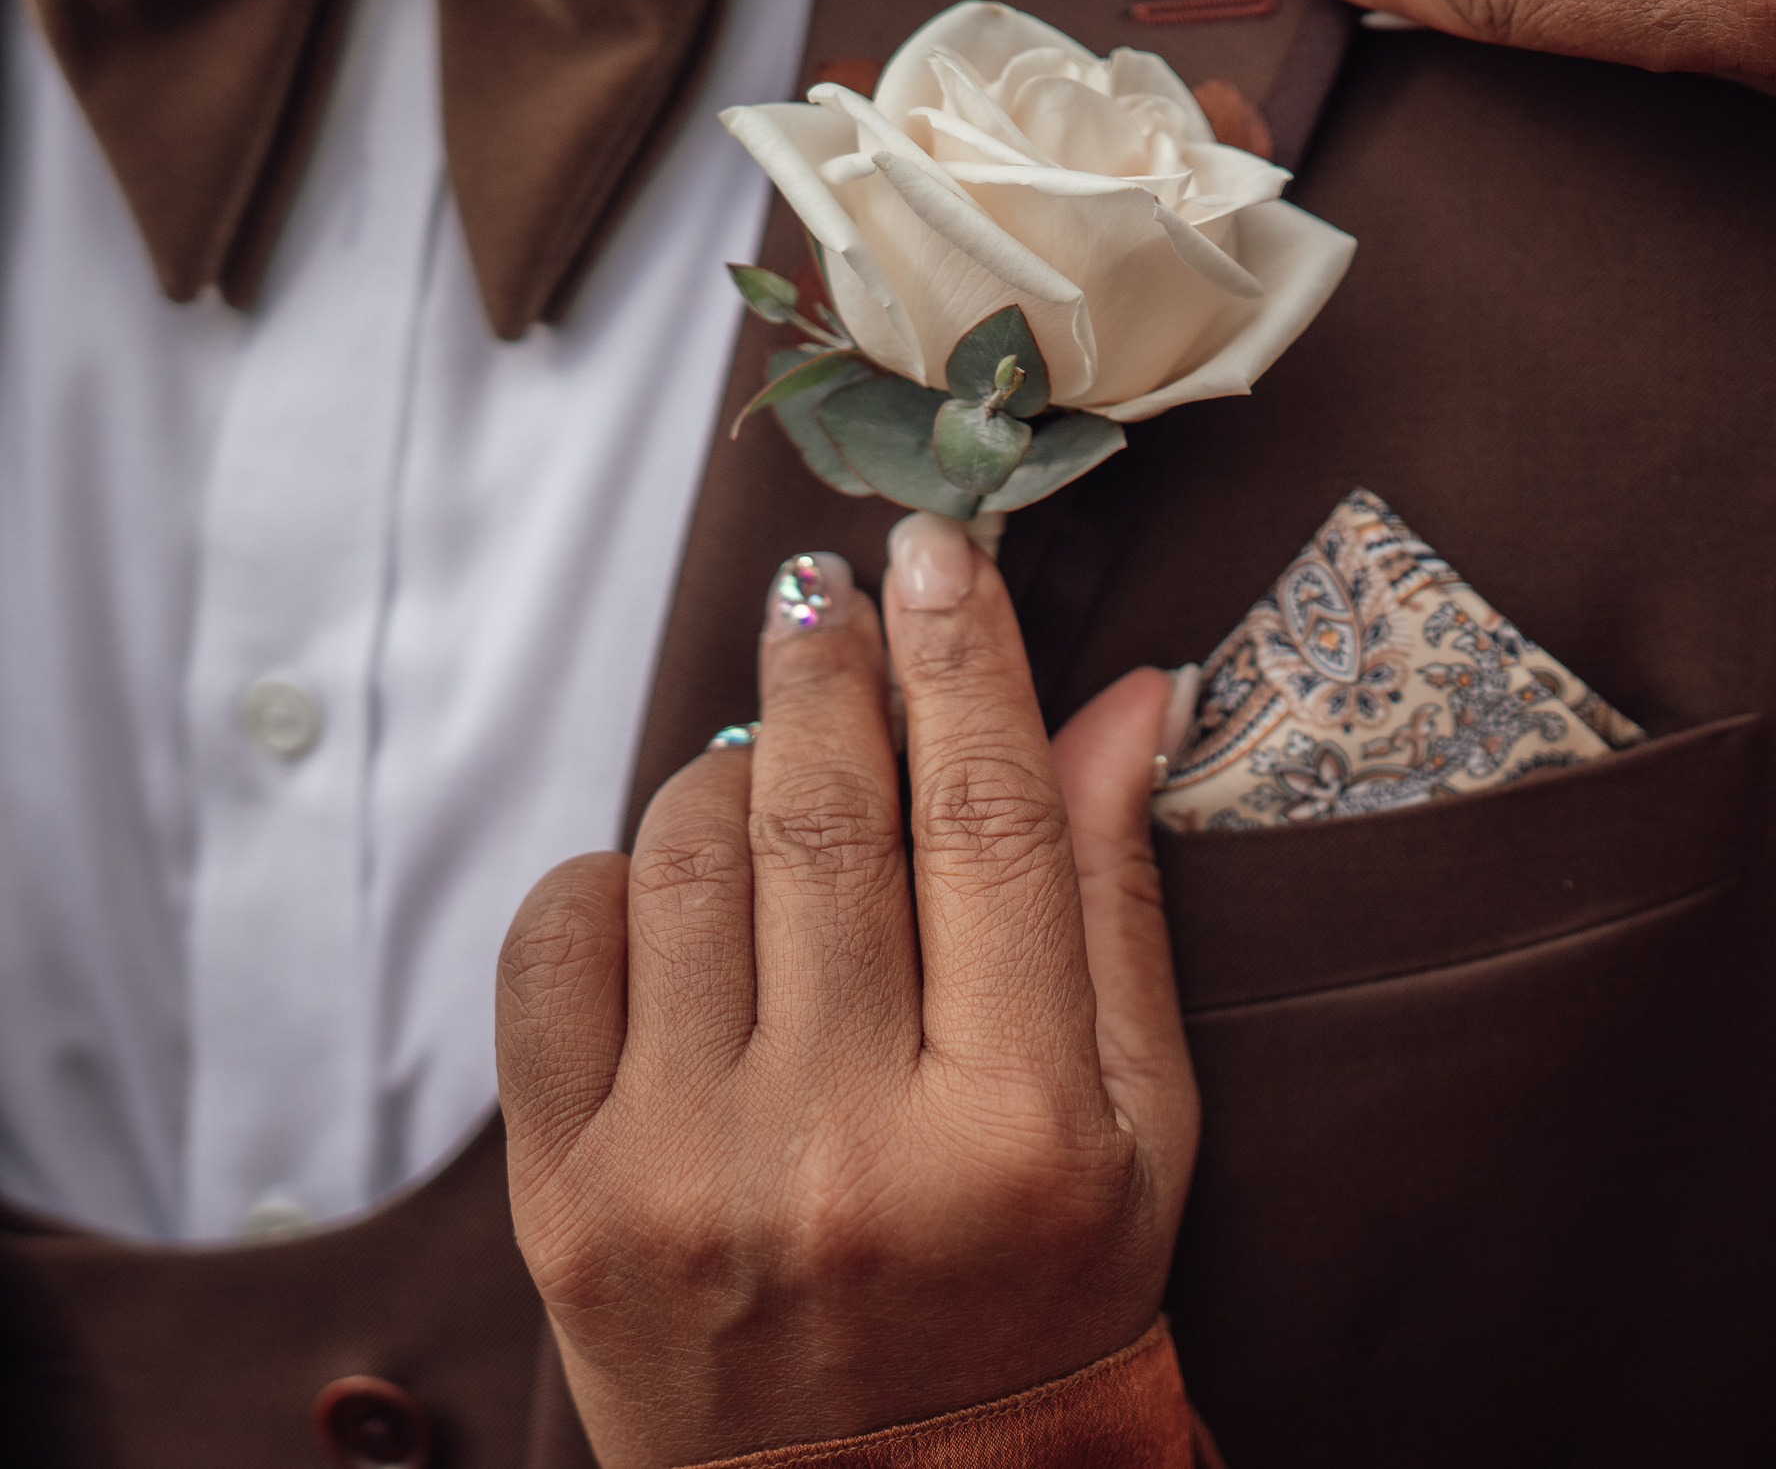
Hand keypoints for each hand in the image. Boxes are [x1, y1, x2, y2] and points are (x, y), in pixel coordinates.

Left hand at [495, 520, 1195, 1466]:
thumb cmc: (1038, 1301)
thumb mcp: (1142, 1127)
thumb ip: (1118, 904)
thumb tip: (1123, 696)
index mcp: (1020, 1130)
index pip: (990, 823)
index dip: (965, 660)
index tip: (940, 553)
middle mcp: (845, 1147)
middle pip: (826, 817)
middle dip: (828, 666)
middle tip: (831, 589)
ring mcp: (685, 1174)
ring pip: (686, 857)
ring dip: (733, 771)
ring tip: (779, 772)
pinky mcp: (565, 1200)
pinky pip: (554, 948)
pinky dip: (613, 876)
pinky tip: (677, 891)